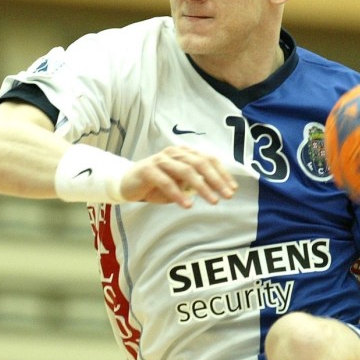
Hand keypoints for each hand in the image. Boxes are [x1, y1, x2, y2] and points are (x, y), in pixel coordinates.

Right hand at [120, 145, 238, 207]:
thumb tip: (220, 190)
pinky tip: (187, 205)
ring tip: (213, 201)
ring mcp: (161, 160)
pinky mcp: (148, 170)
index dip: (222, 173)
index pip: (208, 159)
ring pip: (186, 171)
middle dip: (216, 180)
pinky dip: (179, 194)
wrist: (127, 183)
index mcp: (184, 153)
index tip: (233, 188)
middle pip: (200, 163)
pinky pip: (166, 182)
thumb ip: (196, 183)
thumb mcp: (180, 183)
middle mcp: (174, 153)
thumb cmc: (157, 184)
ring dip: (202, 187)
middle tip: (227, 195)